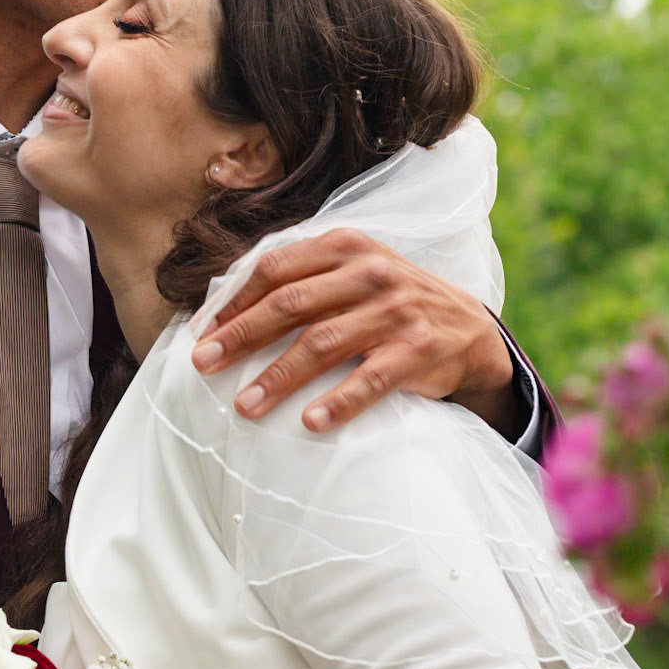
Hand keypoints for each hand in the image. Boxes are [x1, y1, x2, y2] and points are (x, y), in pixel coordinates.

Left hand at [192, 230, 516, 433]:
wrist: (467, 328)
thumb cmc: (389, 302)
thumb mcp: (352, 273)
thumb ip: (301, 280)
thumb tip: (226, 310)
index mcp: (345, 246)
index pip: (275, 269)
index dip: (233, 302)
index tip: (201, 333)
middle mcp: (369, 272)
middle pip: (290, 304)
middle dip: (241, 336)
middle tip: (204, 364)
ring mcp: (395, 311)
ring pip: (322, 344)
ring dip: (278, 378)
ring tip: (245, 406)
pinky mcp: (417, 350)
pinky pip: (370, 380)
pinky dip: (339, 402)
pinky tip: (310, 422)